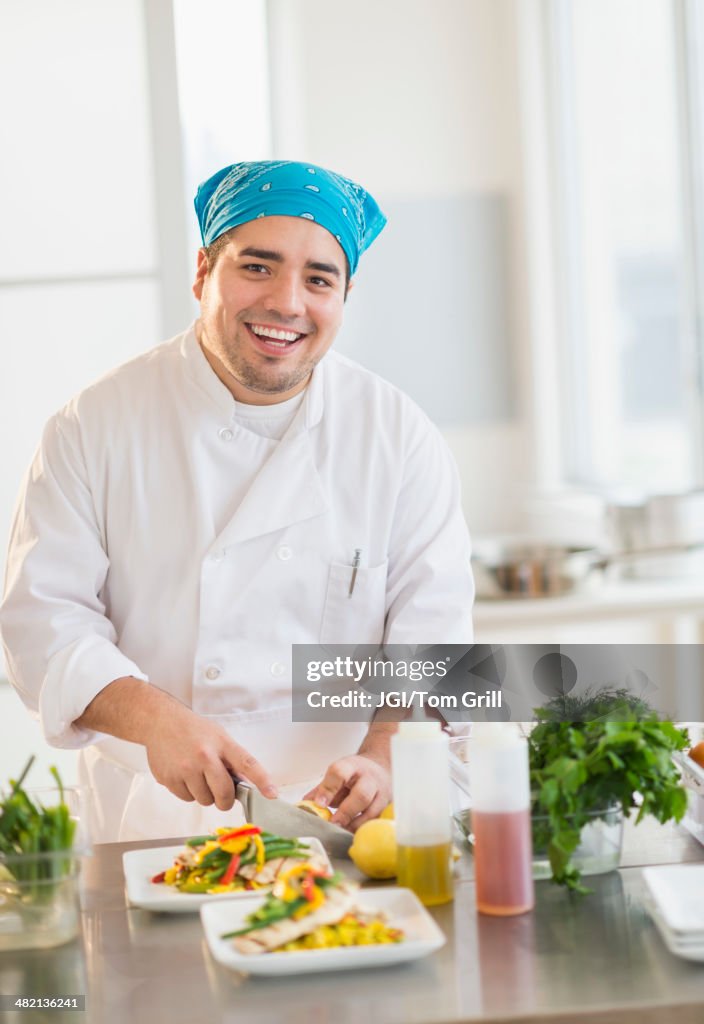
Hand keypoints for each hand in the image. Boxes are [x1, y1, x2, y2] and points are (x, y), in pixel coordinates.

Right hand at [145, 700, 277, 810]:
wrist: (161, 722)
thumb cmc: (193, 729)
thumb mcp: (219, 736)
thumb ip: (232, 758)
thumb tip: (245, 783)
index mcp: (222, 743)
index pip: (247, 764)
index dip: (262, 781)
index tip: (272, 794)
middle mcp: (205, 756)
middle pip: (224, 793)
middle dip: (225, 799)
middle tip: (221, 793)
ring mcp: (186, 768)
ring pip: (204, 800)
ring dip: (205, 794)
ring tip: (198, 775)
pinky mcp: (170, 779)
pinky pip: (187, 799)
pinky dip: (188, 792)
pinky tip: (184, 776)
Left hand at [303, 752, 391, 831]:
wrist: (381, 768)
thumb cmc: (356, 774)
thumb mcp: (339, 774)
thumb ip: (323, 788)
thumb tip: (305, 803)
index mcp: (352, 766)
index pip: (340, 772)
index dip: (328, 788)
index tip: (319, 803)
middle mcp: (370, 778)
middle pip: (361, 794)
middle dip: (346, 812)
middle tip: (333, 823)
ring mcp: (382, 793)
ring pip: (372, 812)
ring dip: (354, 825)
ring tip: (341, 831)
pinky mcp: (387, 807)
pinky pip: (377, 822)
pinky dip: (364, 829)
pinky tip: (353, 833)